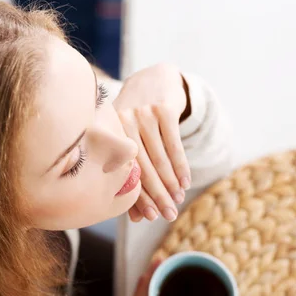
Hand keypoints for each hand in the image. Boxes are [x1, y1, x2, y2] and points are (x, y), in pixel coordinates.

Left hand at [113, 63, 190, 221]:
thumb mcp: (128, 137)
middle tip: (168, 215)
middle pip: (143, 167)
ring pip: (160, 159)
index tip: (150, 217)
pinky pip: (174, 145)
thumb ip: (130, 172)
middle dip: (158, 195)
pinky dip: (181, 166)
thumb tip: (137, 216)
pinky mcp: (163, 109)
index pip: (125, 172)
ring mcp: (144, 114)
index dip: (139, 197)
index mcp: (110, 132)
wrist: (154, 78)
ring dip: (171, 184)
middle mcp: (124, 123)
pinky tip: (185, 181)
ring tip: (178, 201)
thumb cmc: (138, 117)